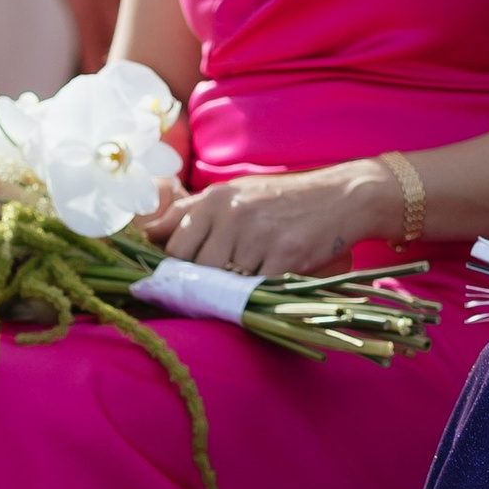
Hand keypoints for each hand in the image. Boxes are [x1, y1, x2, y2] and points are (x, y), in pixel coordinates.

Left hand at [151, 161, 394, 275]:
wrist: (341, 197)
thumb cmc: (282, 198)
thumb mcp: (235, 194)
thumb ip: (191, 212)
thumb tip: (147, 235)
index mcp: (214, 198)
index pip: (174, 247)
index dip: (174, 271)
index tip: (177, 284)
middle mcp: (231, 213)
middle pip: (195, 270)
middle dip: (201, 285)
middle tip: (213, 291)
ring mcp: (257, 235)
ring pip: (224, 283)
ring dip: (229, 292)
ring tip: (243, 284)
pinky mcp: (284, 256)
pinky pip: (256, 289)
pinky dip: (257, 294)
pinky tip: (267, 283)